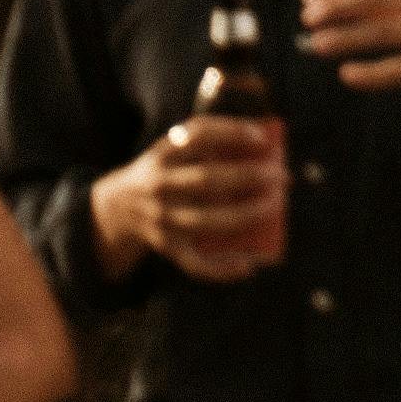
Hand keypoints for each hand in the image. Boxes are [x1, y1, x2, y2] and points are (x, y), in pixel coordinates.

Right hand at [90, 114, 287, 282]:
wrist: (119, 205)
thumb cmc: (167, 172)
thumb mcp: (175, 150)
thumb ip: (210, 145)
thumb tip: (266, 151)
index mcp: (162, 153)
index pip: (196, 135)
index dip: (230, 133)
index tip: (261, 137)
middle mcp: (158, 184)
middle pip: (207, 180)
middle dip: (249, 177)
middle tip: (281, 176)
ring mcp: (161, 217)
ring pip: (206, 221)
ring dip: (245, 214)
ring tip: (274, 206)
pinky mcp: (166, 245)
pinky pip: (196, 262)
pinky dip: (222, 268)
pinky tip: (248, 265)